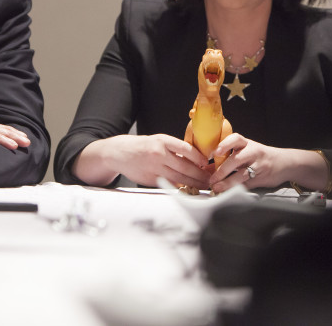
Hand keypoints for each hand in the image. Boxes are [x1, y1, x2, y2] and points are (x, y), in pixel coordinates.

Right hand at [84, 134, 210, 189]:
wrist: (119, 153)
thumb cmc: (143, 146)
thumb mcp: (158, 141)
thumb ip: (175, 149)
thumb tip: (196, 159)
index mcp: (163, 141)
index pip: (186, 149)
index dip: (199, 157)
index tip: (208, 163)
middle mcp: (159, 154)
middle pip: (185, 167)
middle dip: (201, 174)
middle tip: (211, 179)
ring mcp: (154, 168)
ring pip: (179, 178)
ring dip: (194, 183)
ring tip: (205, 186)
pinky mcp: (151, 180)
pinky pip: (170, 185)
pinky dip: (181, 188)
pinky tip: (189, 189)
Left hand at [208, 133, 282, 193]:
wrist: (284, 163)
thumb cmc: (260, 156)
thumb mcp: (246, 151)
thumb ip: (229, 157)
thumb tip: (207, 168)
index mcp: (247, 143)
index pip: (236, 139)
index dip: (225, 144)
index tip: (215, 153)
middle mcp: (253, 152)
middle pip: (236, 159)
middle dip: (222, 170)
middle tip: (212, 179)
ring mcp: (258, 166)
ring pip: (241, 175)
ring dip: (227, 183)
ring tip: (217, 188)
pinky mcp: (260, 179)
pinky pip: (246, 185)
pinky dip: (235, 189)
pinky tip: (227, 192)